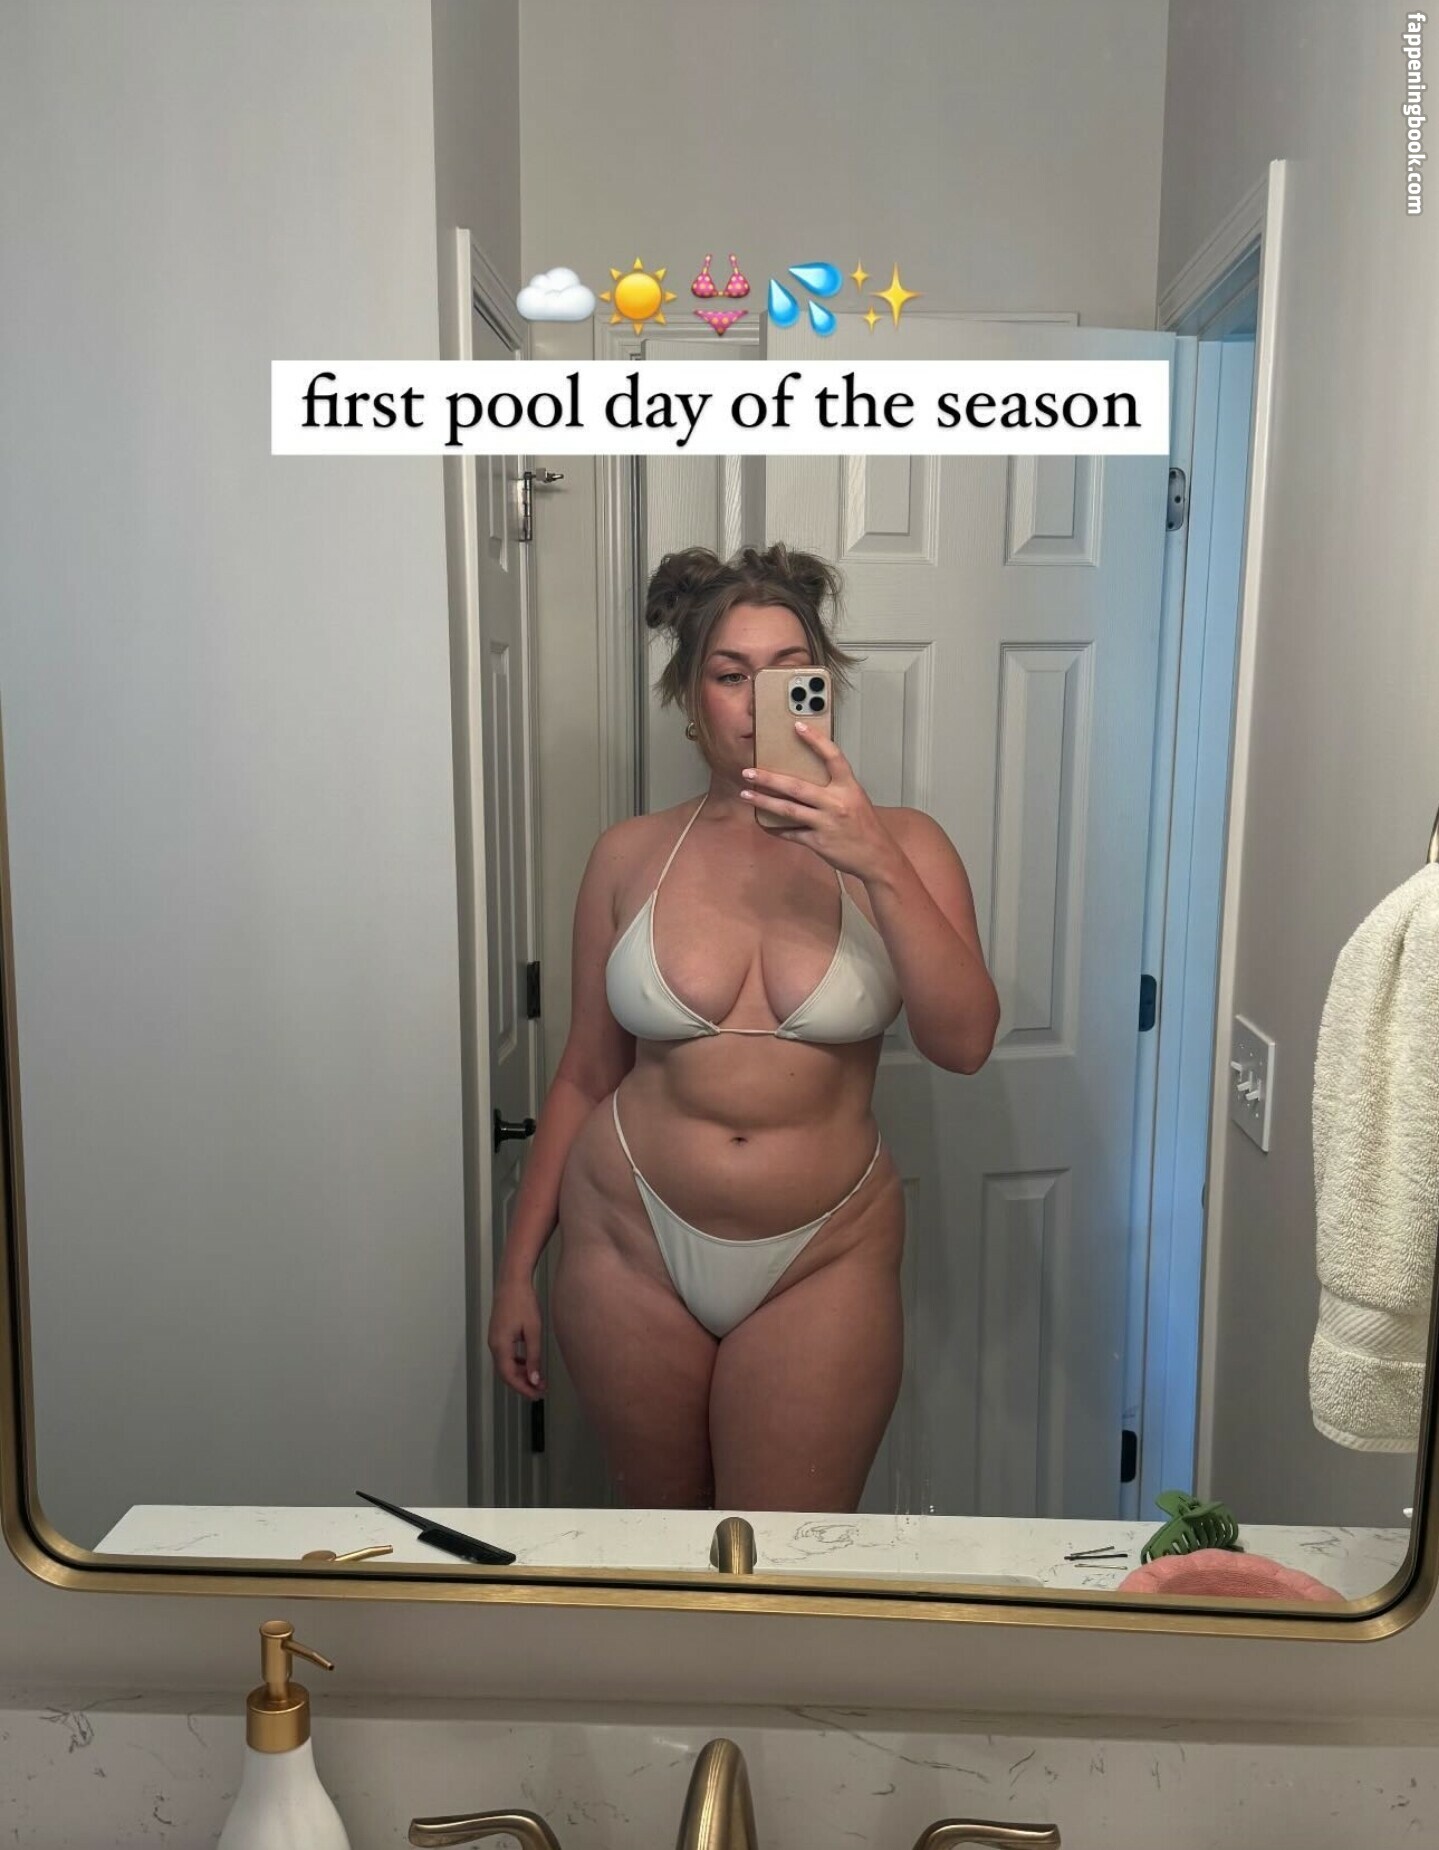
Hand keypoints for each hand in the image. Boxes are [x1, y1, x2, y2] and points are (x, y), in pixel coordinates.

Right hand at [488, 1275, 545, 1399]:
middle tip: (540, 1390)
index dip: (523, 1388)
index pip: (509, 1376)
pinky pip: (505, 1355)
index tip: (537, 1395)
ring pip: (505, 1365)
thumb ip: (533, 1357)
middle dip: (522, 1384)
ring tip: (538, 1378)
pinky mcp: (498, 1334)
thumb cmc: (524, 1302)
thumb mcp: (533, 1331)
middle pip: (505, 1373)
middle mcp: (493, 1345)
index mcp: (500, 1346)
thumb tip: (534, 1379)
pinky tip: (529, 1363)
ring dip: (520, 1374)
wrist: (512, 1281)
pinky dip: (517, 1363)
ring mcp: (494, 1339)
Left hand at [741, 724, 901, 882]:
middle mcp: (836, 803)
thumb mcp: (857, 799)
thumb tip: (808, 778)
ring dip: (763, 801)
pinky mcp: (818, 842)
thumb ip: (836, 788)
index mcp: (849, 788)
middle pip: (796, 786)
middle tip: (749, 772)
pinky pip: (791, 833)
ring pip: (788, 809)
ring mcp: (826, 823)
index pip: (833, 757)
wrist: (878, 858)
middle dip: (769, 778)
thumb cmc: (866, 828)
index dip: (816, 740)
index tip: (798, 726)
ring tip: (746, 794)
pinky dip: (776, 828)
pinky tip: (764, 823)